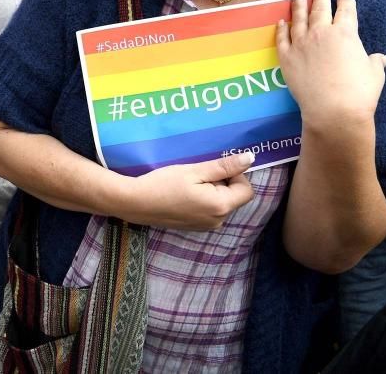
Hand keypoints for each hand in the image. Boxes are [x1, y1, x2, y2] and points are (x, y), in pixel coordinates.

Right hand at [123, 152, 255, 229]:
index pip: (246, 189)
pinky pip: (209, 211)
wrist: (135, 203)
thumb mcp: (194, 171)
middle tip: (197, 175)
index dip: (235, 175)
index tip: (213, 168)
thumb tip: (250, 158)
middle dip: (221, 183)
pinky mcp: (195, 227)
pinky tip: (183, 195)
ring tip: (188, 184)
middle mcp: (218, 220)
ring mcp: (206, 226)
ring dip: (211, 191)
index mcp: (221, 206)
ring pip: (221, 203)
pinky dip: (202, 200)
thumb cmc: (163, 183)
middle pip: (234, 197)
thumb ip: (223, 166)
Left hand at [277, 0, 385, 125]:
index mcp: (346, 33)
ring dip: (297, 4)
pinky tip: (281, 21)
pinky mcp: (286, 57)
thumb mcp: (374, 73)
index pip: (346, 10)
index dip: (345, 0)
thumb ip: (375, 62)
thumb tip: (381, 58)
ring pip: (298, 18)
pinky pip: (282, 38)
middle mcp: (321, 33)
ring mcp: (301, 43)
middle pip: (320, 7)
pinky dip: (281, 28)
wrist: (333, 110)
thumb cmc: (359, 92)